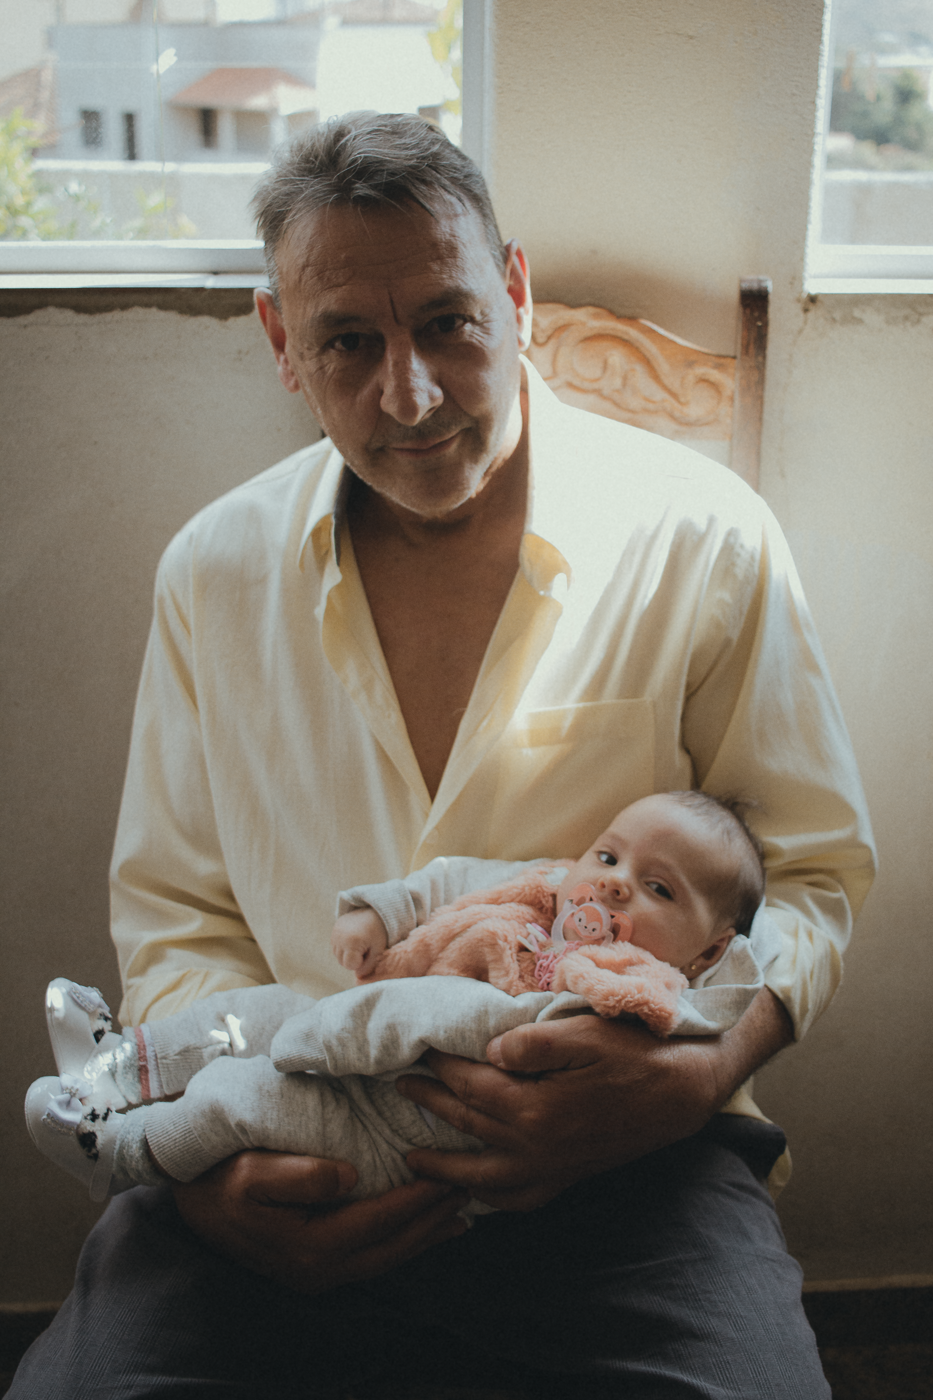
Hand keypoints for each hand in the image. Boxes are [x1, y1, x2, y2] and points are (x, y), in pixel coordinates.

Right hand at [172, 1150, 469, 1292]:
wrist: (188, 1203)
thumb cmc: (219, 1180)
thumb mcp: (250, 1172)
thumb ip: (298, 1173)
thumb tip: (348, 1175)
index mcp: (309, 1245)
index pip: (378, 1222)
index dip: (415, 1198)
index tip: (445, 1172)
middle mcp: (321, 1268)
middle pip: (393, 1246)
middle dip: (432, 1217)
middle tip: (469, 1185)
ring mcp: (321, 1272)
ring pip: (390, 1256)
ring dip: (427, 1232)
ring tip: (463, 1206)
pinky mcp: (320, 1265)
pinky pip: (376, 1256)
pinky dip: (408, 1241)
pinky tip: (430, 1227)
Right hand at [330, 908, 388, 977]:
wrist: (375, 910)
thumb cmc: (380, 932)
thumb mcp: (378, 950)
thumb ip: (369, 966)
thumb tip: (358, 976)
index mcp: (352, 942)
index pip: (349, 966)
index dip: (360, 963)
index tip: (368, 952)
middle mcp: (340, 937)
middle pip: (342, 962)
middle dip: (353, 959)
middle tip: (365, 947)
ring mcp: (335, 932)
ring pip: (338, 955)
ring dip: (348, 953)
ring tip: (359, 942)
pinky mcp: (334, 927)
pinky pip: (336, 946)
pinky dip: (344, 946)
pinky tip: (354, 938)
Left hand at [397, 989, 791, 1210]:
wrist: (685, 1091)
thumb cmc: (635, 1052)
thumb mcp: (584, 1033)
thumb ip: (532, 1042)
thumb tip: (489, 1050)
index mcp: (534, 1108)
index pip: (472, 1084)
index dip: (442, 1065)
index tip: (418, 1048)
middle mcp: (536, 1148)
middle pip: (468, 1125)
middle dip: (431, 1105)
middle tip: (399, 1088)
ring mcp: (552, 1169)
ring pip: (483, 1176)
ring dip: (445, 1166)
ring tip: (412, 1156)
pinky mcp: (567, 1177)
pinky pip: (517, 1199)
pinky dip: (489, 1199)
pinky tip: (473, 1193)